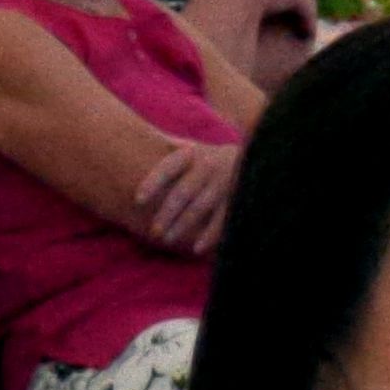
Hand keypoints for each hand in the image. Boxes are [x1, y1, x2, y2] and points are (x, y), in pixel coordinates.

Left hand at [129, 135, 238, 250]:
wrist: (253, 157)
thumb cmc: (208, 158)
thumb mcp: (190, 149)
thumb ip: (167, 148)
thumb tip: (138, 141)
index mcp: (192, 154)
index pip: (168, 167)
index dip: (152, 182)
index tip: (137, 199)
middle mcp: (208, 166)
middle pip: (183, 192)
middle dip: (167, 213)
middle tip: (153, 231)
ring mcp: (224, 182)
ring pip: (200, 207)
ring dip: (183, 224)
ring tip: (167, 239)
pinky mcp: (238, 197)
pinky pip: (222, 219)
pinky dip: (209, 235)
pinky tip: (196, 248)